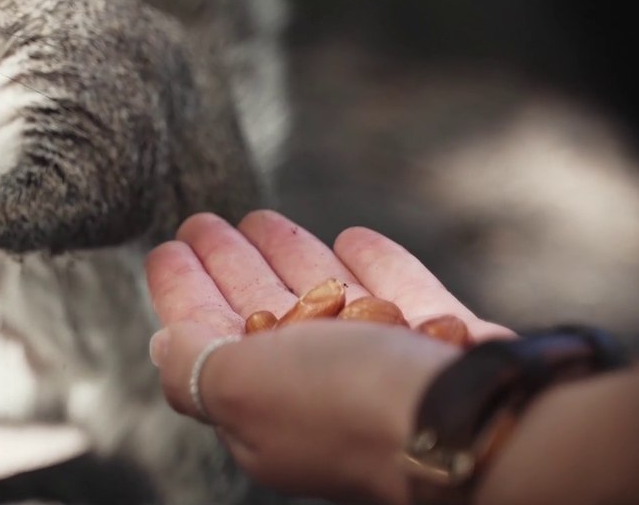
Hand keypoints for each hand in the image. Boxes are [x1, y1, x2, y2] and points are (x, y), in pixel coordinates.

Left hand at [145, 210, 513, 503]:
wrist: (474, 419)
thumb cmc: (347, 405)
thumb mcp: (244, 389)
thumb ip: (195, 364)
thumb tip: (164, 344)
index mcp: (267, 410)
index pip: (209, 340)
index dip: (183, 293)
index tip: (164, 249)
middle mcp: (326, 394)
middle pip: (263, 315)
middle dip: (230, 267)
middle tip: (202, 221)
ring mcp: (389, 369)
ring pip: (328, 300)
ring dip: (290, 257)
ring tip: (257, 218)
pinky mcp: (447, 344)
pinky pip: (402, 293)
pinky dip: (376, 264)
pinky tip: (354, 237)